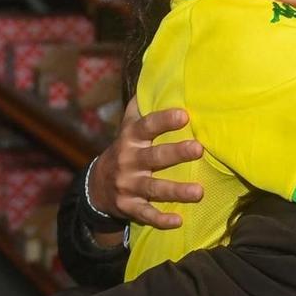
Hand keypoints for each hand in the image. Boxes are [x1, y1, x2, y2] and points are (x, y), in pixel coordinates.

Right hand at [89, 100, 204, 231]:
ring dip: (176, 191)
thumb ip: (141, 106)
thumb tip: (155, 75)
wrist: (97, 185)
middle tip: (198, 148)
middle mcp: (128, 161)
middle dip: (176, 153)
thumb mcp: (127, 127)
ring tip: (199, 192)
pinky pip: (145, 214)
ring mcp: (128, 185)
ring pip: (153, 188)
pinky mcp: (128, 206)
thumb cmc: (124, 150)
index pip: (147, 126)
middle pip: (154, 157)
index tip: (184, 115)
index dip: (164, 120)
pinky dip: (160, 219)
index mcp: (130, 139)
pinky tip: (178, 221)